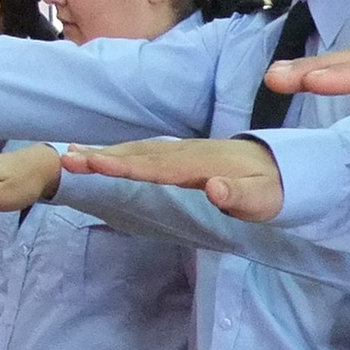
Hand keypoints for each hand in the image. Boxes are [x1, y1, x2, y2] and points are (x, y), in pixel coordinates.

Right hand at [60, 138, 284, 220]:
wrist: (284, 167)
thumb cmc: (273, 189)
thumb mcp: (264, 199)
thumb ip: (239, 196)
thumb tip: (214, 189)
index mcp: (201, 165)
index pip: (157, 166)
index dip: (125, 165)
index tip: (95, 163)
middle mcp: (187, 154)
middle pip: (138, 154)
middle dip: (101, 157)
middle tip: (65, 159)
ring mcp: (183, 153)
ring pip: (138, 151)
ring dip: (105, 153)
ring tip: (70, 155)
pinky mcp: (182, 157)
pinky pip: (145, 153)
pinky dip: (120, 153)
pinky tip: (102, 156)